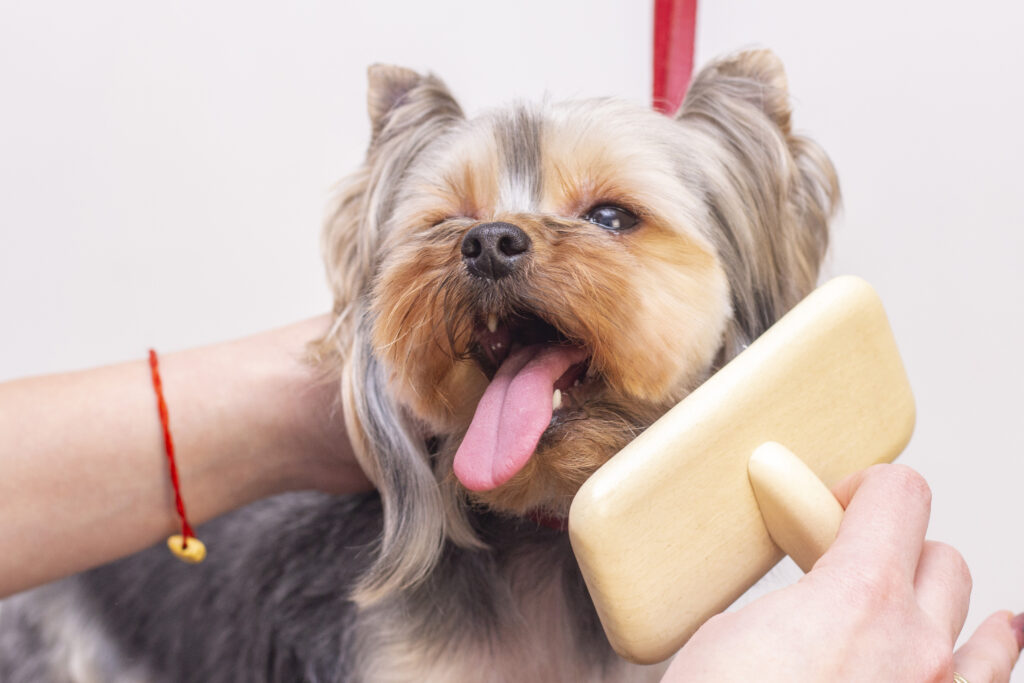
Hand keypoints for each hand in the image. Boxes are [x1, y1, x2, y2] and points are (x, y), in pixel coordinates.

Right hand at [663, 464, 1021, 681]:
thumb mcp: (727, 636)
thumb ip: (786, 604)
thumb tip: (801, 605)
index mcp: (859, 596)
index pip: (899, 494)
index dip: (864, 487)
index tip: (837, 504)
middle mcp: (920, 645)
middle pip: (942, 556)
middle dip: (897, 547)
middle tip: (854, 560)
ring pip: (980, 619)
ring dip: (942, 599)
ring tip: (917, 600)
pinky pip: (995, 679)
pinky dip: (995, 653)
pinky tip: (996, 641)